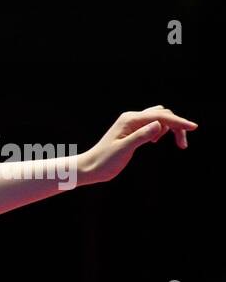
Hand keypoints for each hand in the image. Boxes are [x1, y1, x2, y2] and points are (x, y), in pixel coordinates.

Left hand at [79, 105, 197, 186]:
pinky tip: (155, 141)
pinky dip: (160, 130)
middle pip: (163, 114)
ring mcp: (131, 123)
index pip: (160, 117)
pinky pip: (152, 123)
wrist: (89, 168)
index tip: (194, 127)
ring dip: (169, 128)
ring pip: (159, 117)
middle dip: (176, 126)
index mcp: (130, 120)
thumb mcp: (124, 150)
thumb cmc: (104, 161)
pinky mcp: (131, 130)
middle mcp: (131, 117)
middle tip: (182, 145)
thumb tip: (159, 124)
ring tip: (168, 144)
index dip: (178, 122)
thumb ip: (141, 136)